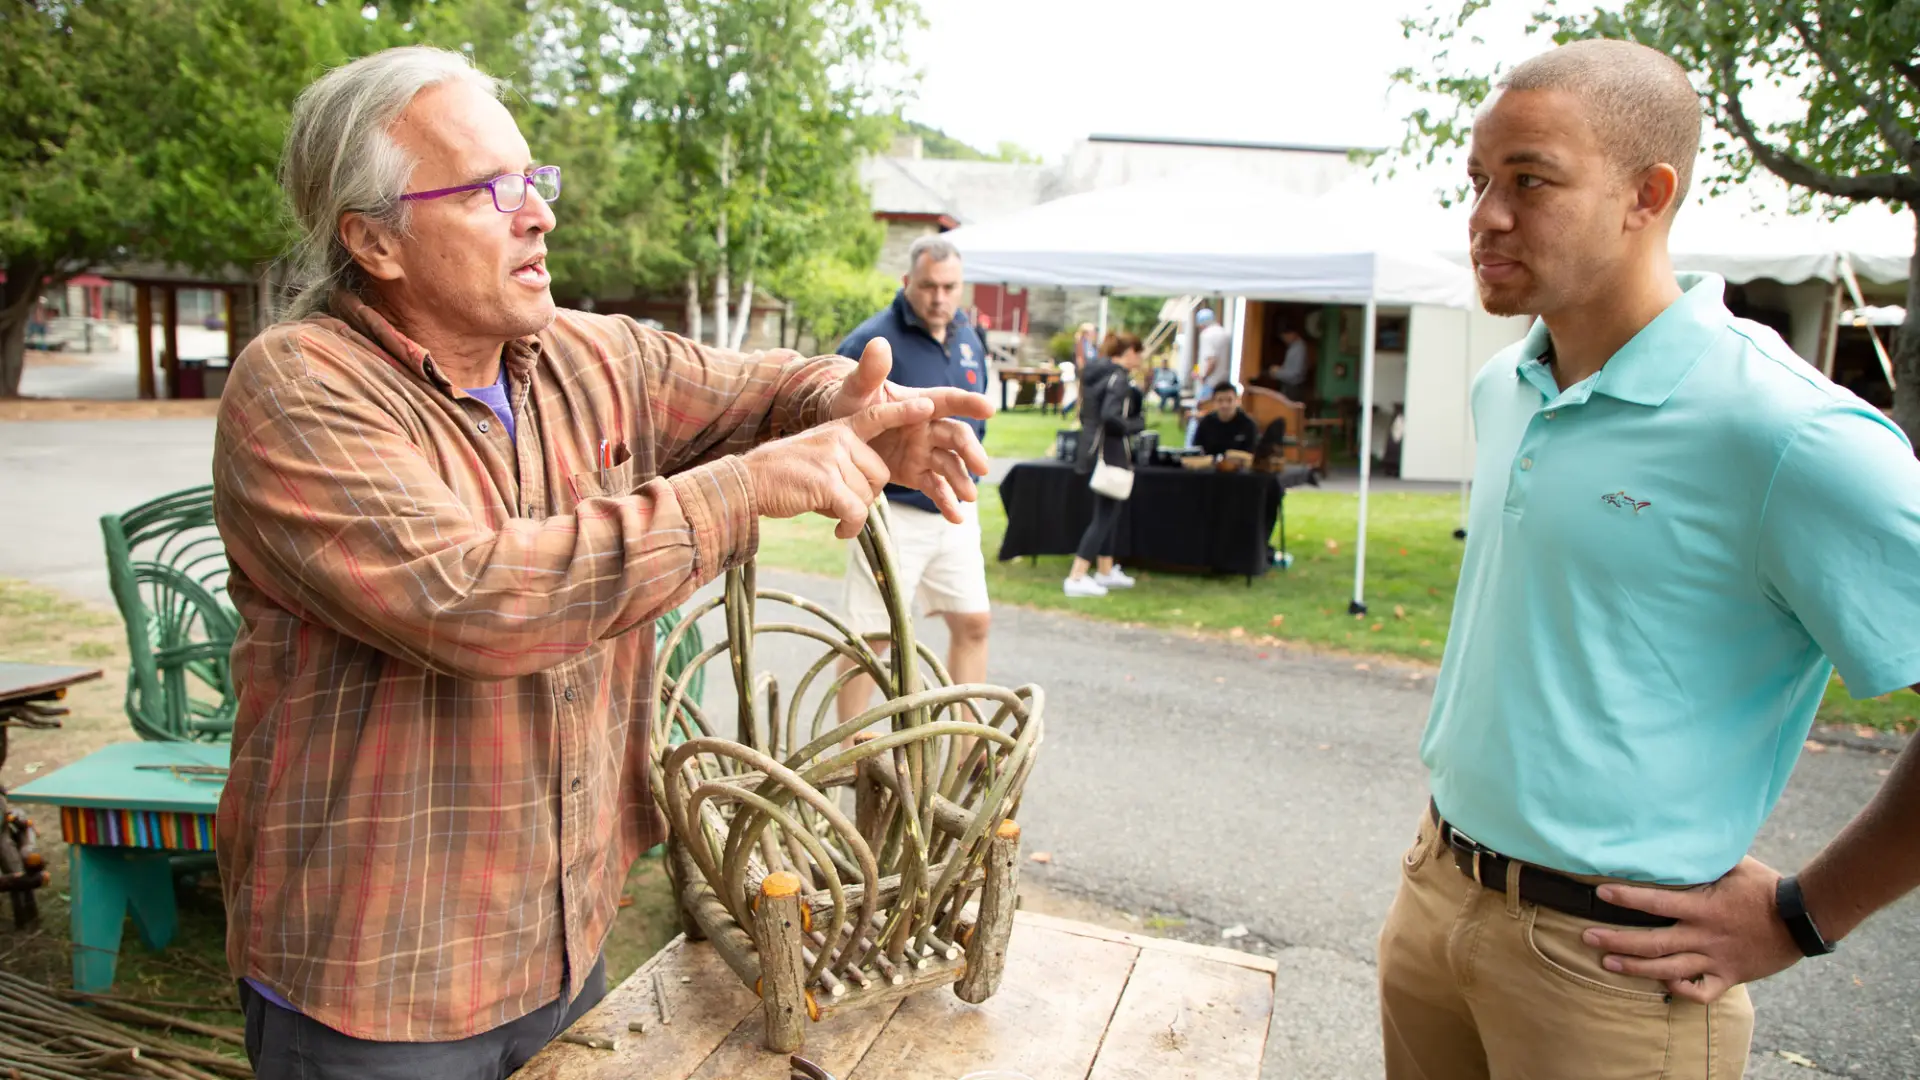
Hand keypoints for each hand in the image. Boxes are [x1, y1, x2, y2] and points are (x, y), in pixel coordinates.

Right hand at [744, 397, 938, 539]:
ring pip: (867, 497)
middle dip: (865, 496)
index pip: (876, 416)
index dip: (903, 413)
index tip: (928, 407)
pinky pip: (856, 512)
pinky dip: (850, 527)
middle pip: (879, 475)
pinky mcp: (827, 482)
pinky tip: (838, 532)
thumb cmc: (782, 476)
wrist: (747, 483)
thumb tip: (867, 492)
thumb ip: (844, 463)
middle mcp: (839, 439)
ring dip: (852, 513)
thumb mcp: (816, 457)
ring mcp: (833, 459)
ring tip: (828, 511)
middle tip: (838, 501)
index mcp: (838, 429)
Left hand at [826, 337, 994, 520]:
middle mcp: (928, 427)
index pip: (948, 400)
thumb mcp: (856, 390)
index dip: (969, 403)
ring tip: (969, 498)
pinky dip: (946, 502)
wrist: (839, 436)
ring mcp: (925, 452)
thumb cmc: (850, 405)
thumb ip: (869, 371)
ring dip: (962, 480)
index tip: (989, 408)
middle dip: (970, 451)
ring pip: (950, 465)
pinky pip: (936, 488)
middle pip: (956, 437)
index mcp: (919, 403)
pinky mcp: (917, 473)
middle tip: (980, 467)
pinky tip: (955, 517)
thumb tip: (879, 344)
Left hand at [1581, 857, 1801, 1003]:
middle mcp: (1705, 936)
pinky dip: (1680, 992)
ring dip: (1635, 968)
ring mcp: (1716, 959)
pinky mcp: (1730, 977)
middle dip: (1616, 940)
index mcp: (1703, 907)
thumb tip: (1676, 834)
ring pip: (1669, 970)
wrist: (1802, 920)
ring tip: (1607, 962)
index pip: (1656, 902)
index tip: (1600, 893)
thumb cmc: (1765, 887)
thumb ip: (1702, 857)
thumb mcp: (1733, 865)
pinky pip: (1701, 993)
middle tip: (1586, 936)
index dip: (1626, 898)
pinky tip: (1662, 984)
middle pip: (1653, 943)